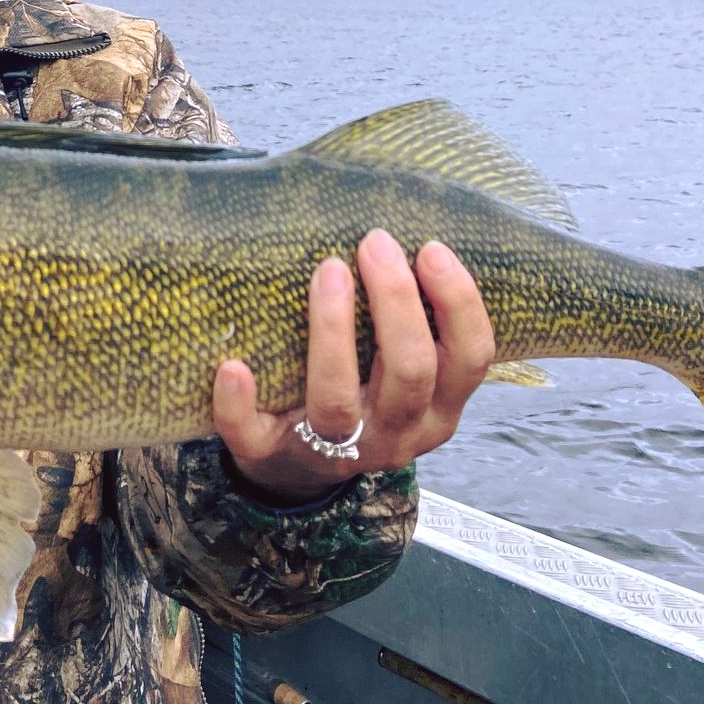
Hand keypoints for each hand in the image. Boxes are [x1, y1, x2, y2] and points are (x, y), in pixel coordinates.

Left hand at [214, 231, 494, 503]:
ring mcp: (335, 452)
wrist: (298, 469)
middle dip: (396, 301)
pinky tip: (234, 366)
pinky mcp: (271, 457)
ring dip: (332, 331)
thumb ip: (414, 323)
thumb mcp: (403, 373)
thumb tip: (401, 234)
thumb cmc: (361, 394)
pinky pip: (253, 436)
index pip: (470, 358)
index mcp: (437, 409)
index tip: (431, 248)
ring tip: (329, 270)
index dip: (458, 303)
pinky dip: (239, 404)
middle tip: (375, 242)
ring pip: (337, 400)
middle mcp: (395, 434)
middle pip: (410, 371)